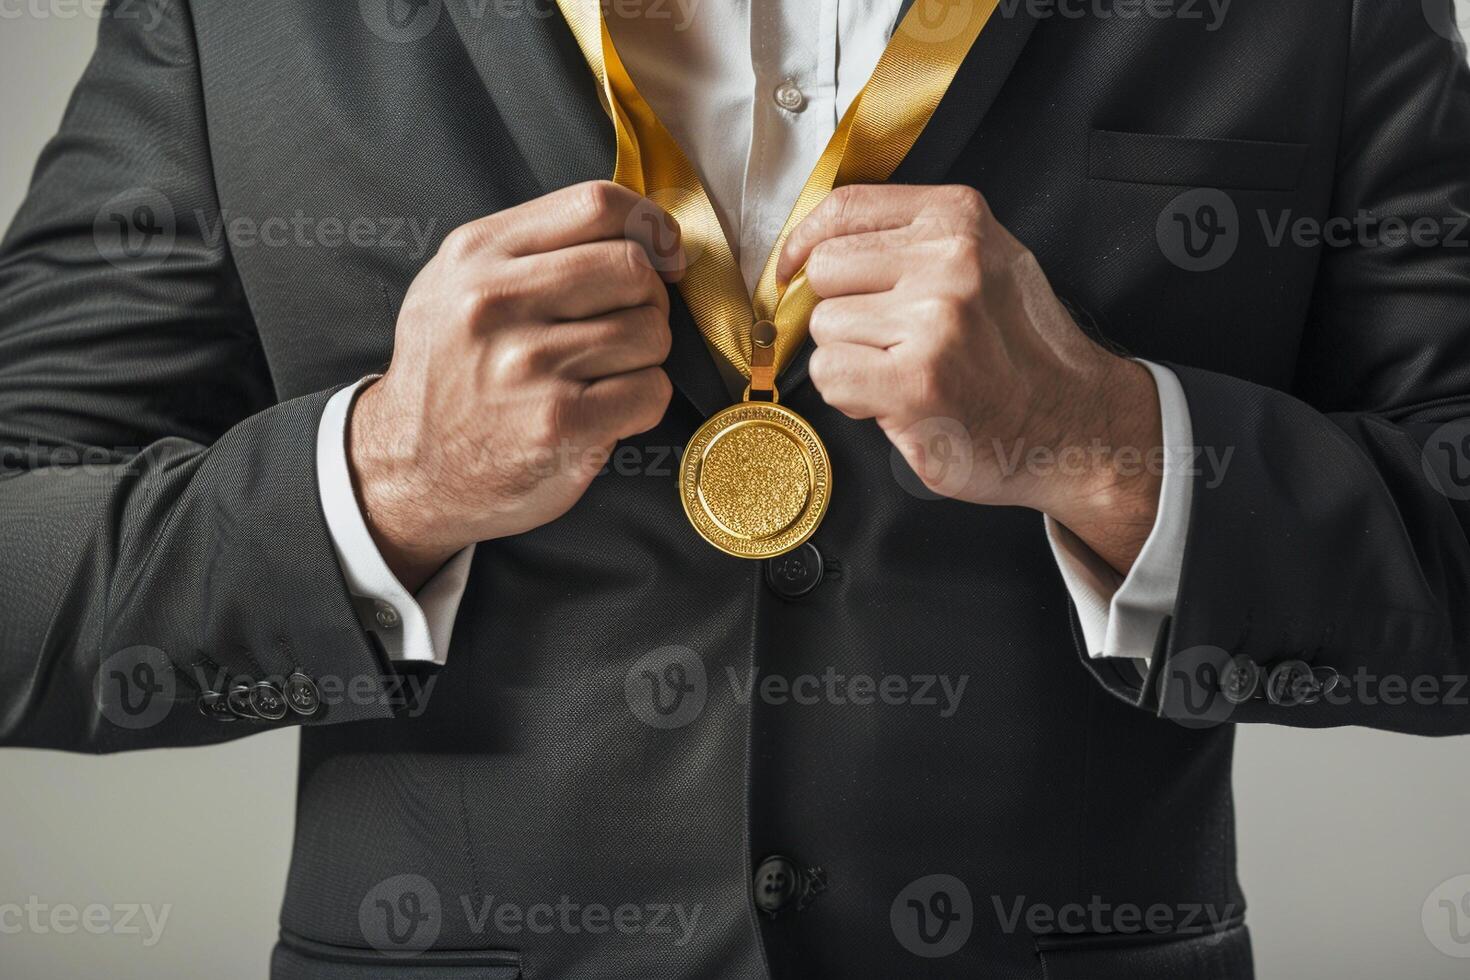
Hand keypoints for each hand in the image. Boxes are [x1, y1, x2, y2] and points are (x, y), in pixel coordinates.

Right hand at [349, 181, 682, 590]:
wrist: (410, 468)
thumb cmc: (450, 374)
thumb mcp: (459, 285)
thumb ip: (532, 247)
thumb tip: (643, 232)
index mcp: (477, 254)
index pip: (595, 204)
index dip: (649, 225)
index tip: (662, 253)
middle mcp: (496, 302)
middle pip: (633, 267)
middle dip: (651, 298)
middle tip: (631, 323)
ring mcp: (527, 364)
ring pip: (650, 331)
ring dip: (646, 356)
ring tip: (607, 371)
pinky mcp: (558, 423)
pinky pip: (651, 390)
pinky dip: (645, 401)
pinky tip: (609, 408)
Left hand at [778, 184, 1162, 573]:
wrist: (1078, 426)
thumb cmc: (1024, 353)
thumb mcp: (986, 262)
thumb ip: (912, 241)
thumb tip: (818, 244)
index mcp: (959, 220)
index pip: (843, 208)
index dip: (803, 242)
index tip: (791, 269)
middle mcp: (950, 260)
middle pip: (824, 270)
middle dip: (842, 312)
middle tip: (889, 342)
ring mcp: (935, 319)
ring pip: (824, 327)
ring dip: (850, 359)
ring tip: (905, 373)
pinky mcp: (918, 380)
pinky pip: (831, 374)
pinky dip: (851, 397)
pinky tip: (897, 400)